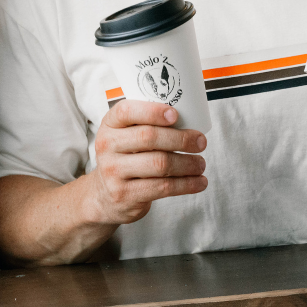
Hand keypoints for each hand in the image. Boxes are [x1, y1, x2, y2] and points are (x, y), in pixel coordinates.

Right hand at [87, 99, 207, 224]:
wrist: (106, 195)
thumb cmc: (126, 158)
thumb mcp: (127, 136)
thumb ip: (148, 124)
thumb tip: (190, 120)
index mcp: (110, 124)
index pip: (127, 111)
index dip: (152, 111)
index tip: (176, 115)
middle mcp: (107, 146)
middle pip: (148, 137)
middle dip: (181, 139)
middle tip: (201, 142)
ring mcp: (113, 171)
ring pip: (159, 164)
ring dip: (188, 163)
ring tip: (201, 163)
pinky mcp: (125, 194)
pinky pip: (163, 187)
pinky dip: (187, 184)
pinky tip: (199, 182)